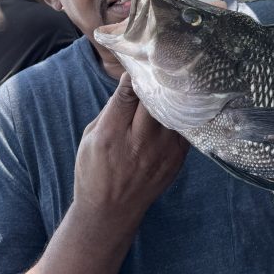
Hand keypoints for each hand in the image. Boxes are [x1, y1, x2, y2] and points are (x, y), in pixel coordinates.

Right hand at [74, 74, 188, 225]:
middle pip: (156, 100)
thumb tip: (130, 82)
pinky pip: (184, 127)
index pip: (127, 94)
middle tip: (160, 68)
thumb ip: (111, 110)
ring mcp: (162, 153)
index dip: (134, 76)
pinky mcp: (177, 159)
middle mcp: (139, 143)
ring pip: (174, 111)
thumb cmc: (94, 171)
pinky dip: (181, 115)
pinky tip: (179, 105)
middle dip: (157, 82)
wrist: (111, 211)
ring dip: (173, 96)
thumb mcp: (90, 138)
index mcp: (111, 135)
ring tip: (174, 81)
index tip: (140, 62)